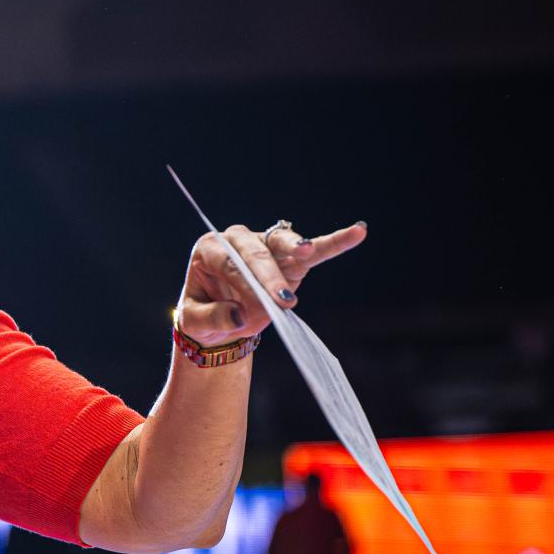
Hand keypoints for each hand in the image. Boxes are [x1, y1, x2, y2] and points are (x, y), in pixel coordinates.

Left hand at [175, 219, 367, 345]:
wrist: (221, 318)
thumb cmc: (205, 315)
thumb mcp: (194, 322)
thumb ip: (212, 318)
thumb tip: (239, 315)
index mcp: (210, 250)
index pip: (230, 266)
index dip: (245, 287)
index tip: (259, 312)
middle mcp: (237, 240)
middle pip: (256, 254)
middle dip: (271, 277)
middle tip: (284, 302)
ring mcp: (265, 245)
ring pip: (282, 242)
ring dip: (295, 248)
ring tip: (306, 251)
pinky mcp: (290, 256)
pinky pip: (315, 249)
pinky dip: (335, 241)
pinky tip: (358, 231)